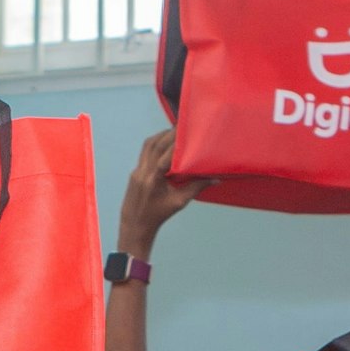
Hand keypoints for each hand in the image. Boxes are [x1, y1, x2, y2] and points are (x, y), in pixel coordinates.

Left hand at [120, 127, 201, 252]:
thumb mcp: (179, 202)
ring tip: (174, 131)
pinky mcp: (134, 171)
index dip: (176, 142)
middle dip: (169, 133)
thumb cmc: (158, 215)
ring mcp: (137, 170)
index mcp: (154, 180)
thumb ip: (196, 187)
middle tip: (183, 126)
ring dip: (161, 136)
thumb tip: (216, 178)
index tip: (187, 132)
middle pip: (156, 145)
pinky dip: (154, 144)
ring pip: (147, 145)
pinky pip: (144, 152)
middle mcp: (143, 172)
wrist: (135, 225)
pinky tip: (164, 143)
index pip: (166, 156)